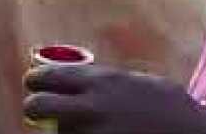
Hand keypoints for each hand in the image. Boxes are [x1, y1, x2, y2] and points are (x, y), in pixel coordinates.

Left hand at [23, 64, 205, 133]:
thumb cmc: (171, 108)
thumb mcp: (136, 82)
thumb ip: (103, 80)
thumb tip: (71, 79)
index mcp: (101, 81)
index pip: (47, 76)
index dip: (36, 81)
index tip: (34, 85)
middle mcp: (93, 106)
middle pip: (37, 105)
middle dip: (35, 107)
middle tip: (38, 110)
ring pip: (57, 133)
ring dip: (64, 131)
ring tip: (88, 128)